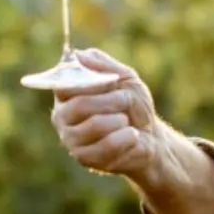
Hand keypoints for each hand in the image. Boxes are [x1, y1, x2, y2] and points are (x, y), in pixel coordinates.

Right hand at [50, 48, 162, 179]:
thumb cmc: (134, 106)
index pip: (65, 83)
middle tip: (125, 102)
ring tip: (126, 122)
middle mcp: (62, 116)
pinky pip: (108, 145)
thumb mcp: (125, 78)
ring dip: (121, 120)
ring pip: (96, 125)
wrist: (151, 137)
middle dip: (113, 101)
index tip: (113, 82)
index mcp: (66, 94)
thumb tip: (77, 54)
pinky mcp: (84, 158)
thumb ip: (102, 65)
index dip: (93, 82)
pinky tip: (131, 137)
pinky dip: (128, 137)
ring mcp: (70, 139)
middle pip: (80, 105)